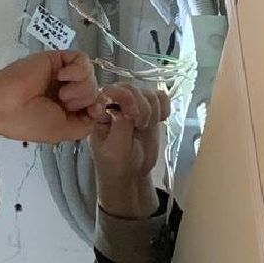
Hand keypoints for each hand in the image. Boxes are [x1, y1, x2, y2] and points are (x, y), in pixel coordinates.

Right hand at [0, 51, 101, 143]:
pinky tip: (62, 77)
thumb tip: (98, 108)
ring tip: (61, 92)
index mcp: (66, 111)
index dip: (98, 107)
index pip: (94, 105)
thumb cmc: (31, 121)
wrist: (6, 104)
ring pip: (91, 75)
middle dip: (85, 99)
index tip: (92, 110)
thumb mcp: (63, 132)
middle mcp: (66, 92)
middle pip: (95, 90)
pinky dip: (77, 70)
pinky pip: (82, 59)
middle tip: (63, 102)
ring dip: (80, 87)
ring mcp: (62, 75)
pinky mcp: (58, 58)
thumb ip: (86, 124)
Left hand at [90, 83, 168, 218]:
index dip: (124, 98)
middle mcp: (115, 104)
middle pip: (131, 89)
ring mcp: (133, 106)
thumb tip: (129, 106)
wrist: (130, 174)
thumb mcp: (114, 149)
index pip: (110, 91)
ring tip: (145, 127)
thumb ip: (121, 126)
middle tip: (140, 126)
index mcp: (100, 111)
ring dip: (152, 109)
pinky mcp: (149, 110)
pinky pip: (160, 97)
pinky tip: (160, 121)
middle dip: (140, 106)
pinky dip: (164, 106)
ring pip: (148, 93)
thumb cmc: (115, 164)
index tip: (131, 116)